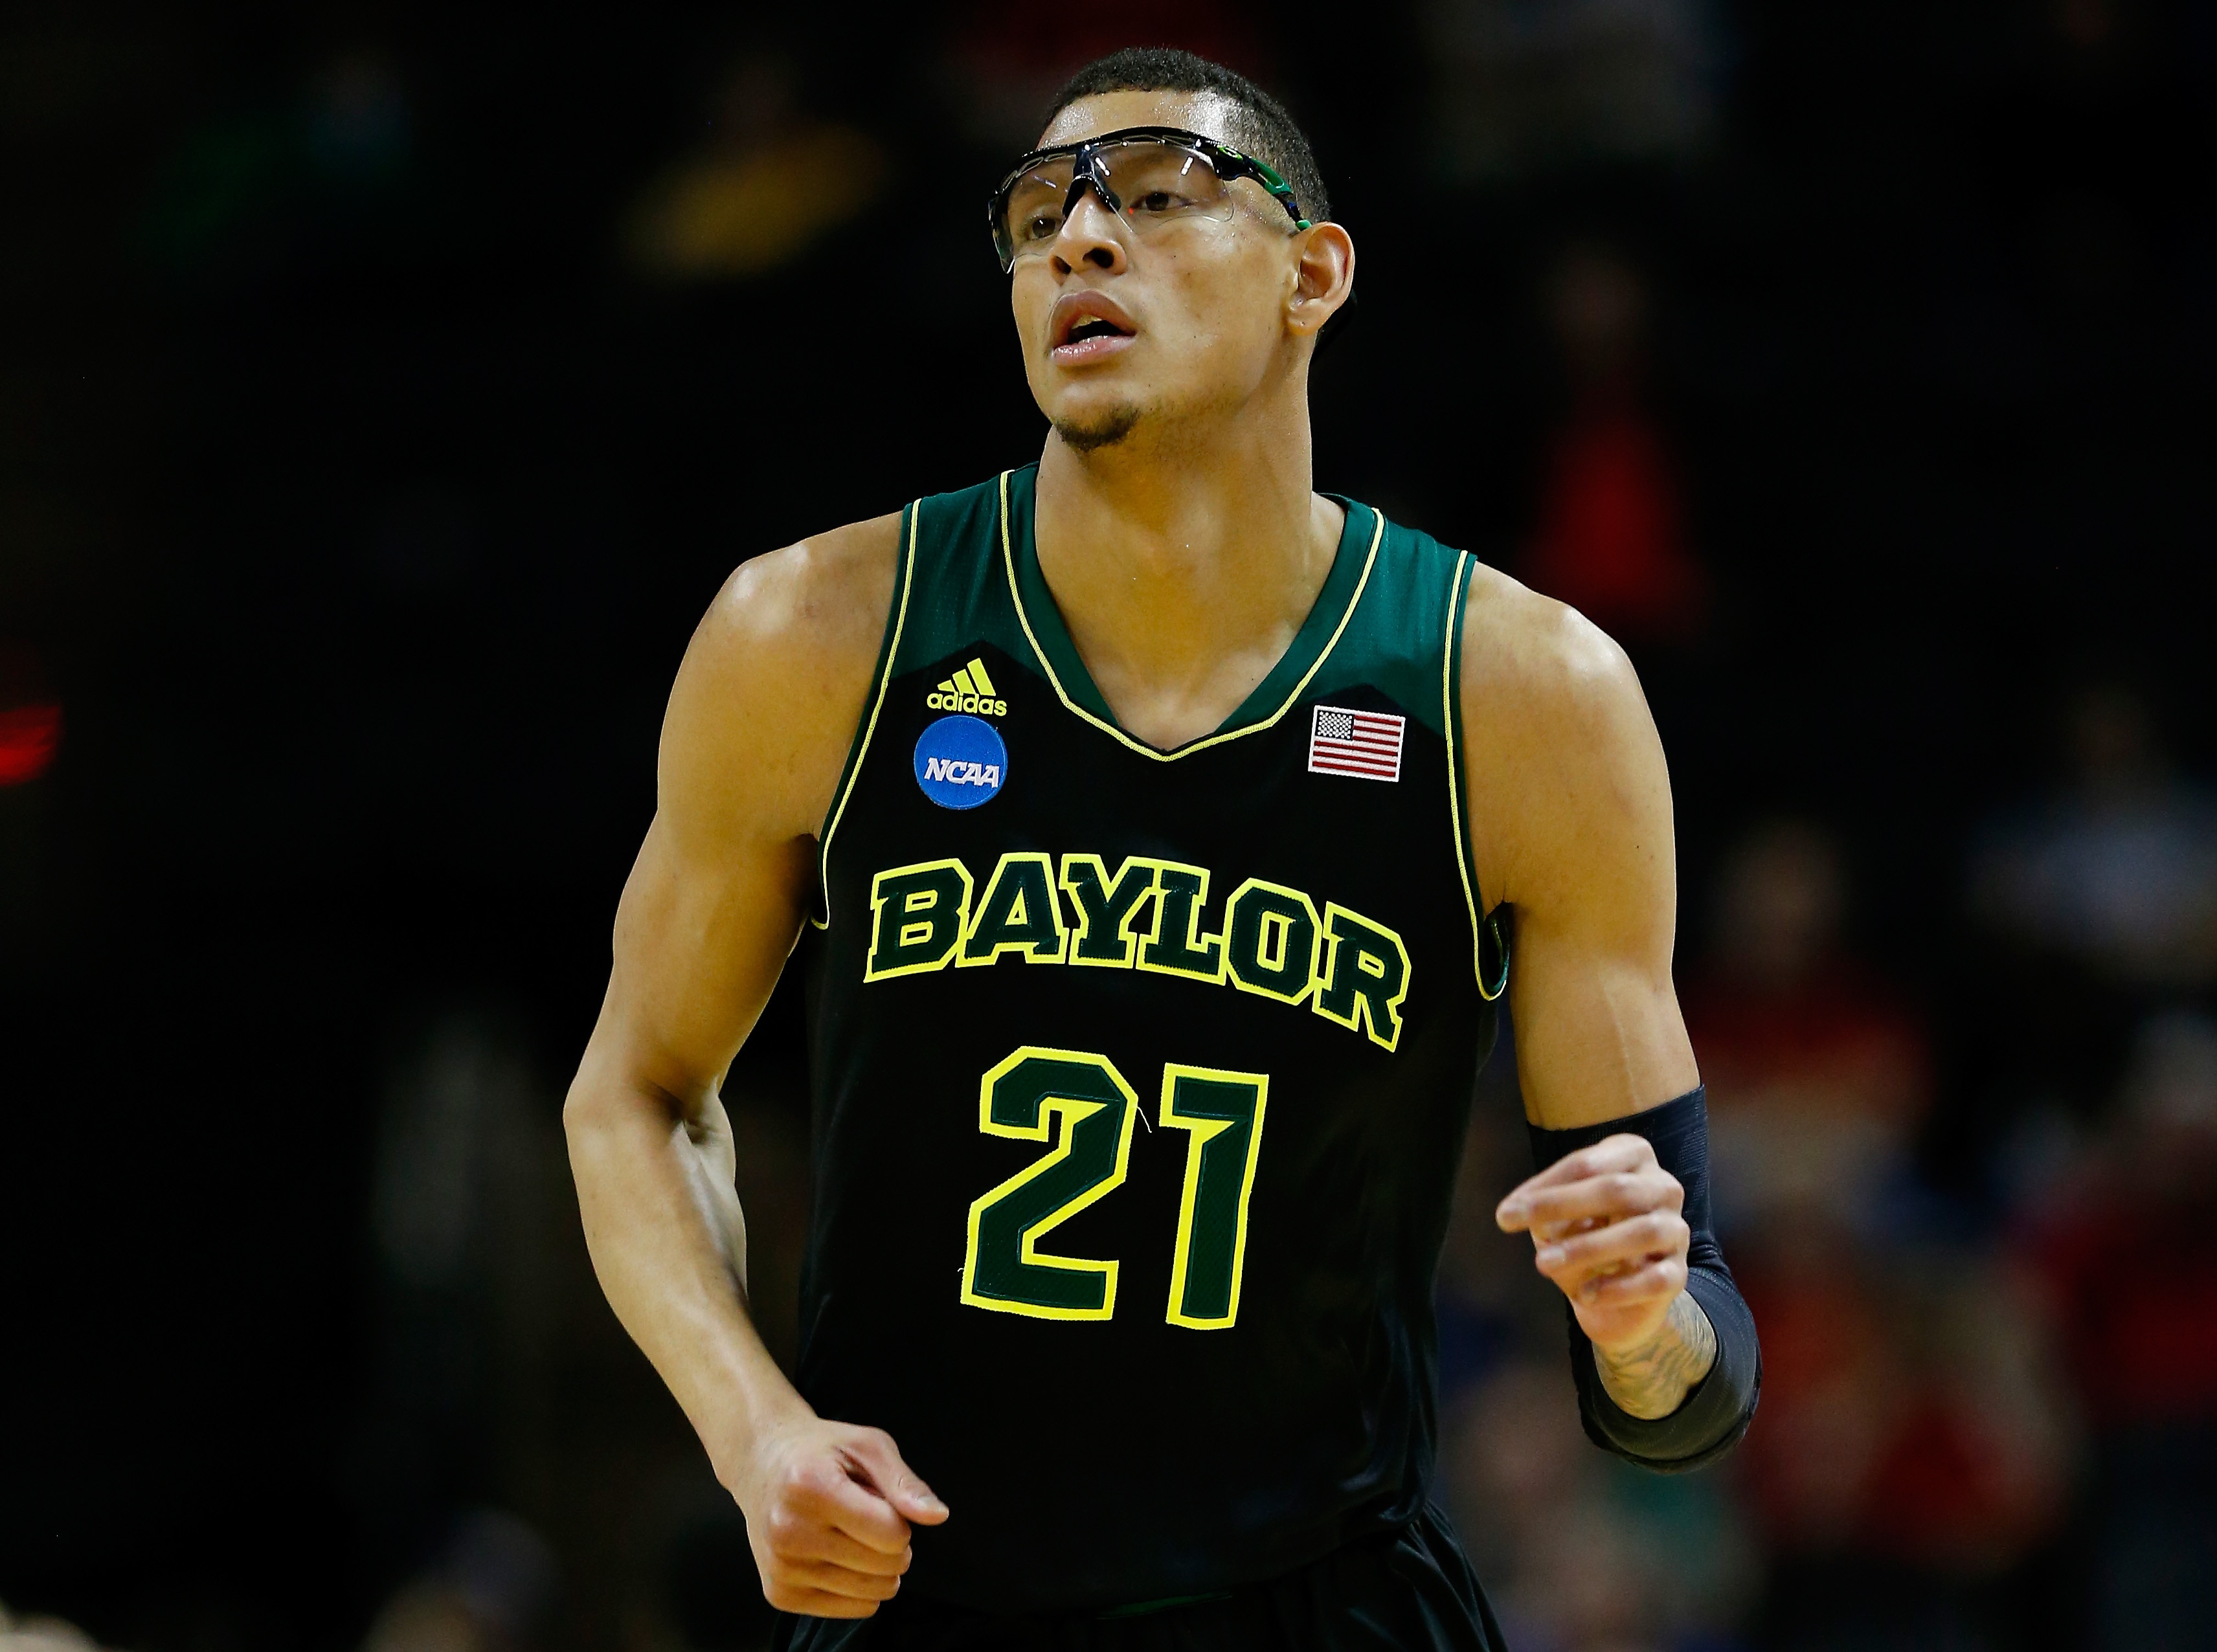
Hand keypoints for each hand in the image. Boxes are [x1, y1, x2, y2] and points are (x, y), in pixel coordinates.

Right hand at [727, 1410, 949, 1617]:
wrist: (761, 1464)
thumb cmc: (823, 1451)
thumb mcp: (868, 1446)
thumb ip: (905, 1482)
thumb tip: (938, 1516)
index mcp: (810, 1487)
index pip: (892, 1534)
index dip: (900, 1518)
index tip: (880, 1500)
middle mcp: (788, 1531)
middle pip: (884, 1566)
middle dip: (892, 1545)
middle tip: (866, 1517)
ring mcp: (780, 1568)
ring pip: (871, 1593)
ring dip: (878, 1568)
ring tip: (850, 1535)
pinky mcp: (779, 1594)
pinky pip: (852, 1610)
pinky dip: (859, 1588)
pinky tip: (837, 1556)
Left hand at [1494, 1133, 1690, 1353]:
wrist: (1617, 1296)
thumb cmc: (1582, 1238)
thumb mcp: (1557, 1220)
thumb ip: (1545, 1213)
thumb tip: (1519, 1212)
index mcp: (1632, 1157)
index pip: (1587, 1164)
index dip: (1545, 1187)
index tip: (1506, 1214)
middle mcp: (1662, 1186)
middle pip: (1617, 1190)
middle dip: (1562, 1206)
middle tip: (1520, 1226)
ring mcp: (1676, 1229)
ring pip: (1641, 1232)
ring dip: (1587, 1248)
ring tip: (1543, 1264)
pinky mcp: (1680, 1272)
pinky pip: (1656, 1278)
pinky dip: (1619, 1288)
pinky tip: (1586, 1295)